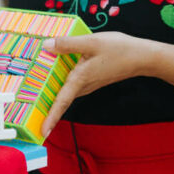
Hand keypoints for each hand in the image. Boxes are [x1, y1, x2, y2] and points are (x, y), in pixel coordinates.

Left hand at [40, 32, 154, 137]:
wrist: (143, 57)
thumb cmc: (119, 50)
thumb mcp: (91, 42)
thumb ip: (68, 44)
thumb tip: (47, 46)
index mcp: (80, 79)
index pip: (61, 102)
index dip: (51, 117)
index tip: (42, 132)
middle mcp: (83, 86)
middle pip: (61, 100)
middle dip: (47, 109)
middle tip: (31, 116)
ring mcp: (89, 84)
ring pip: (67, 92)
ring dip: (53, 96)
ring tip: (36, 97)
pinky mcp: (93, 79)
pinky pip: (73, 84)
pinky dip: (62, 83)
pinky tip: (55, 72)